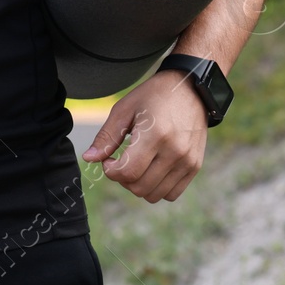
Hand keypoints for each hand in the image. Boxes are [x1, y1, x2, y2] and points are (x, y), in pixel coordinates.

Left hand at [80, 71, 207, 202]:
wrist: (189, 89)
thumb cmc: (153, 96)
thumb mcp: (124, 109)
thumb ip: (106, 136)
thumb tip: (89, 159)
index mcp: (156, 135)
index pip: (128, 171)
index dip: (110, 171)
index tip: (108, 159)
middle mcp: (175, 151)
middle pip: (140, 187)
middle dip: (122, 179)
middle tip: (120, 162)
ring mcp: (188, 161)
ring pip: (155, 195)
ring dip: (138, 185)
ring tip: (135, 165)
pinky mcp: (195, 166)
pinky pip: (172, 194)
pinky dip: (156, 188)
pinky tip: (150, 169)